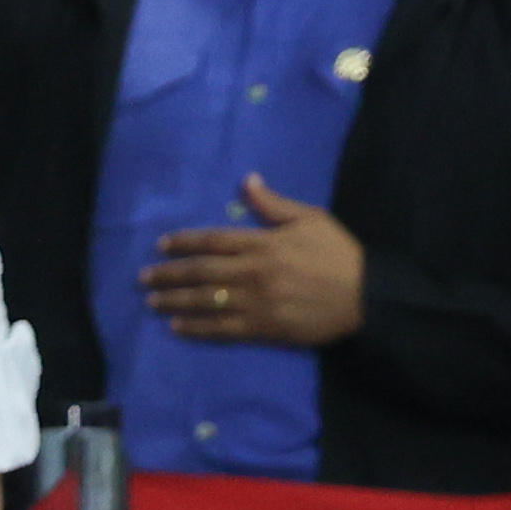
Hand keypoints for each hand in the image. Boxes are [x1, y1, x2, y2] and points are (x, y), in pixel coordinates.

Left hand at [144, 176, 364, 350]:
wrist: (367, 296)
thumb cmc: (339, 254)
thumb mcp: (310, 219)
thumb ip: (273, 204)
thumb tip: (247, 181)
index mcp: (262, 243)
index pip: (212, 240)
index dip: (184, 243)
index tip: (161, 245)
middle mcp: (252, 272)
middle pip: (201, 272)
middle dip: (168, 274)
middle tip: (143, 278)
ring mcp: (256, 302)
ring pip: (205, 301)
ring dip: (175, 301)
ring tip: (151, 302)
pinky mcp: (263, 328)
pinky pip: (222, 329)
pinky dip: (197, 329)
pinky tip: (176, 329)